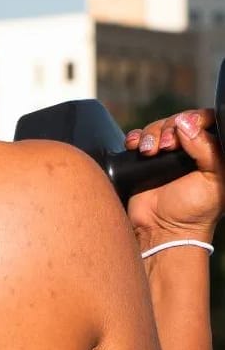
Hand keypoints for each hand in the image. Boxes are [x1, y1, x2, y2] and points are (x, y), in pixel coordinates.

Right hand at [124, 107, 224, 238]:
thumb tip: (184, 123)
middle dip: (170, 128)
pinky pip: (139, 138)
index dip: (195, 119)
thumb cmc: (193, 212)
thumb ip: (207, 148)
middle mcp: (190, 152)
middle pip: (179, 120)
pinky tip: (137, 148)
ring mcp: (167, 156)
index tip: (186, 126)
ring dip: (152, 135)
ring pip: (158, 127)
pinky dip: (137, 138)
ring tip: (150, 153)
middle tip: (168, 147)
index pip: (206, 121)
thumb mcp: (212, 179)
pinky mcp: (145, 161)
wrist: (160, 230)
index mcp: (211, 154)